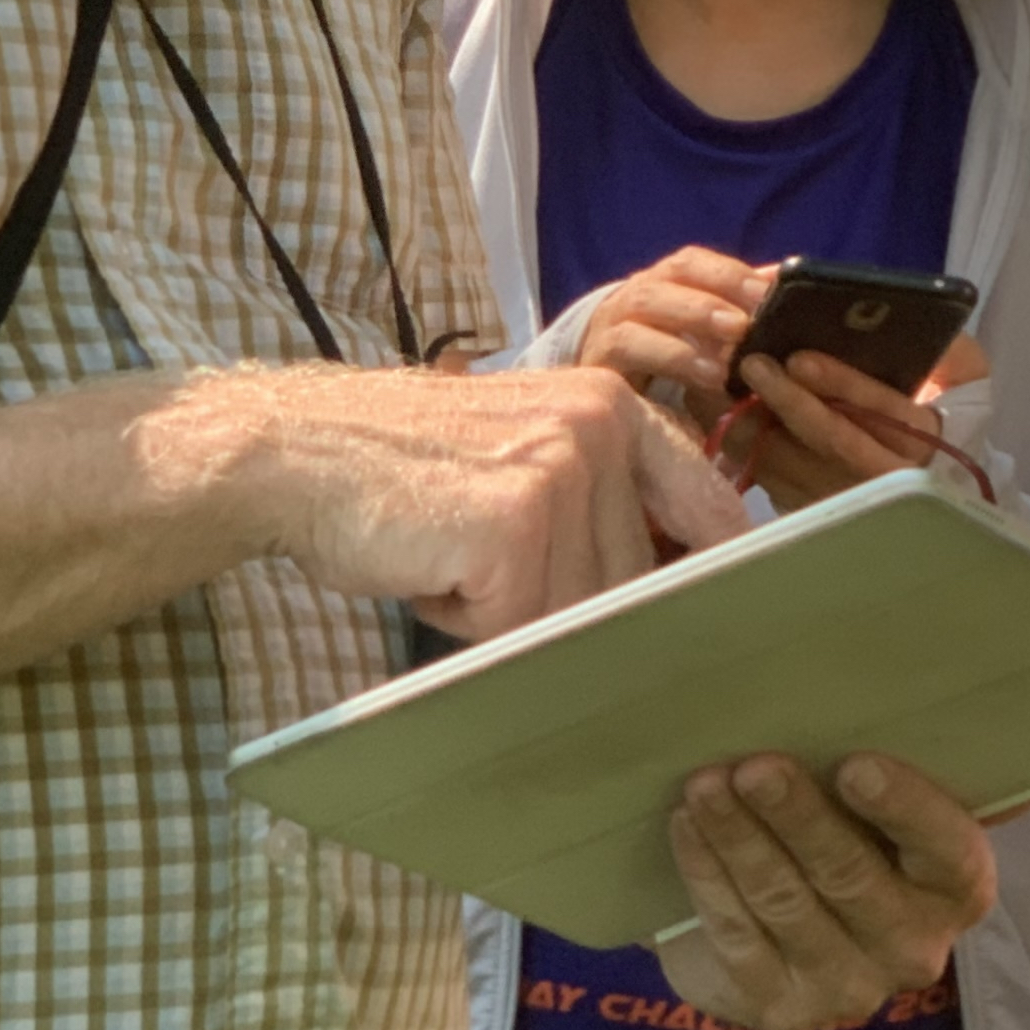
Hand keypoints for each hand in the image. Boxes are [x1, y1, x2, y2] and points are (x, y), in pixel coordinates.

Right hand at [213, 361, 747, 638]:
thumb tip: (678, 591)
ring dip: (508, 610)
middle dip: (560, 597)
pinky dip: (467, 617)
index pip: (706, 502)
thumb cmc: (411, 470)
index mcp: (614, 408)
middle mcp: (600, 428)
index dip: (718, 565)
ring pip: (575, 608)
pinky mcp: (515, 524)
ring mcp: (560, 472)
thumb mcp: (527, 454)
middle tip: (485, 559)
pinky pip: (517, 621)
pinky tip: (431, 567)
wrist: (300, 453)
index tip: (729, 613)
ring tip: (452, 555)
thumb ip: (605, 498)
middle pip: (630, 578)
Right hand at [575, 247, 773, 403]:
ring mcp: (612, 320)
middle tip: (746, 324)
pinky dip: (671, 357)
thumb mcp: (707, 331)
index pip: (694, 262)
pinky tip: (707, 377)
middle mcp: (637, 291)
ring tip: (728, 356)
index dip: (730, 274)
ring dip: (690, 323)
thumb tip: (786, 276)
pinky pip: (627, 346)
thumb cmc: (670, 356)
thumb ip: (741, 302)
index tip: (768, 295)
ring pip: (645, 305)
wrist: (607, 390)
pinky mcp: (599, 356)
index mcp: (666, 279)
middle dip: (712, 297)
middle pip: (671, 277)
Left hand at [655, 749, 998, 1029]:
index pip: (950, 851)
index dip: (907, 809)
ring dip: (740, 837)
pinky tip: (686, 826)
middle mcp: (914, 948)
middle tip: (756, 767)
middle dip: (799, 817)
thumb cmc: (844, 835)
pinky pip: (737, 935)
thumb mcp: (878, 807)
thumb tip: (890, 681)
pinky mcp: (779, 1008)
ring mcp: (846, 987)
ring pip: (786, 903)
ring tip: (705, 785)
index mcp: (957, 888)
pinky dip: (708, 874)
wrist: (782, 932)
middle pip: (853, 877)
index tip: (855, 765)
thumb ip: (889, 769)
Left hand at [736, 334, 990, 510]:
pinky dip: (741, 448)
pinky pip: (771, 481)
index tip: (801, 357)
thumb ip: (947, 347)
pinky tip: (717, 415)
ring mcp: (847, 497)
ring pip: (793, 465)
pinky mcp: (815, 507)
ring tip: (719, 384)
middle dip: (787, 401)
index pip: (882, 410)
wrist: (934, 467)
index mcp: (923, 436)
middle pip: (831, 440)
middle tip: (752, 362)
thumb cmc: (942, 404)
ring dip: (751, 425)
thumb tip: (907, 315)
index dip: (842, 383)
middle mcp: (886, 474)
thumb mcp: (963, 372)